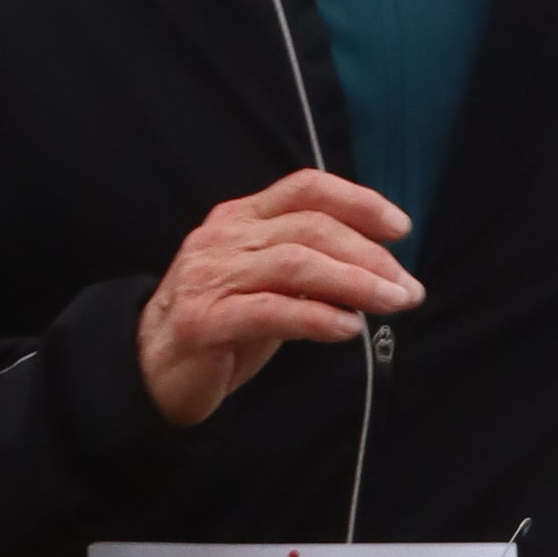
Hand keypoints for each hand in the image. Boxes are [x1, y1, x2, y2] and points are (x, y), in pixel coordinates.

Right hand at [135, 169, 418, 428]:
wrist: (149, 368)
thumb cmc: (221, 324)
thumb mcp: (265, 282)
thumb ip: (307, 264)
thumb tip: (380, 267)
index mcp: (240, 218)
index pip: (305, 188)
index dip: (358, 201)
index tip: (400, 228)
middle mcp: (223, 238)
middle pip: (309, 228)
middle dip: (369, 256)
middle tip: (408, 288)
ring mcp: (209, 277)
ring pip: (294, 265)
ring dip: (354, 284)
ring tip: (392, 304)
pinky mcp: (202, 321)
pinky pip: (270, 311)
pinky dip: (316, 317)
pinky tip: (348, 329)